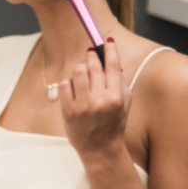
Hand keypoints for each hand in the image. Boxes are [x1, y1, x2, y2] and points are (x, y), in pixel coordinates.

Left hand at [60, 37, 130, 161]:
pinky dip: (69, 83)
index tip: (106, 40)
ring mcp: (83, 105)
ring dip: (80, 69)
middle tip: (90, 53)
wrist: (100, 148)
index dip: (109, 50)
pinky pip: (65, 85)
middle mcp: (100, 100)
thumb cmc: (113, 122)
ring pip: (77, 72)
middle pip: (93, 66)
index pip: (112, 66)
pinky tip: (73, 88)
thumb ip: (119, 81)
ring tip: (83, 74)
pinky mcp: (68, 110)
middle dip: (91, 56)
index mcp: (117, 96)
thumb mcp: (124, 102)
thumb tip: (110, 59)